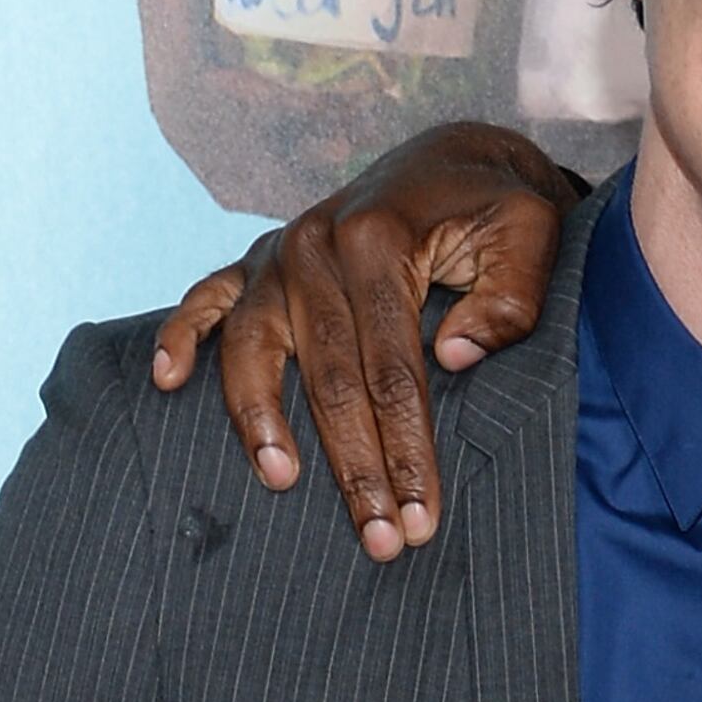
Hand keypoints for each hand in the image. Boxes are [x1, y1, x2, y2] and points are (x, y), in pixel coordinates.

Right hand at [146, 122, 581, 561]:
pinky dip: (181, 336)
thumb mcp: (532, 235)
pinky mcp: (257, 261)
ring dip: (262, 421)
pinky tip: (168, 382)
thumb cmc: (494, 211)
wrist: (450, 163)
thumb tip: (454, 355)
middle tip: (382, 539)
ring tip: (281, 481)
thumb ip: (509, 298)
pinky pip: (206, 298)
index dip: (408, 449)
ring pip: (256, 347)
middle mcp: (315, 242)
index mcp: (379, 239)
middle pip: (329, 376)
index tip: (422, 518)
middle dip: (356, 466)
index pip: (393, 368)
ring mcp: (278, 252)